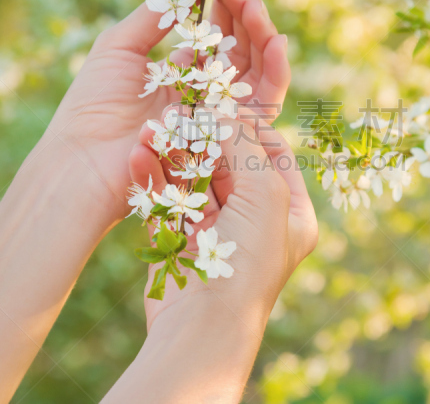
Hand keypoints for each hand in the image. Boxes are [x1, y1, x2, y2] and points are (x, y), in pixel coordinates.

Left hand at [44, 0, 289, 231]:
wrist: (87, 160)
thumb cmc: (92, 106)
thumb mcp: (118, 47)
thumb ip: (152, 17)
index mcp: (177, 76)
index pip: (211, 37)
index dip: (220, 7)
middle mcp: (202, 96)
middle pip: (238, 51)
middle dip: (243, 16)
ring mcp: (219, 116)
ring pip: (256, 71)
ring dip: (261, 36)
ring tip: (255, 6)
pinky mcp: (232, 137)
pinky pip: (265, 102)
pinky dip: (276, 70)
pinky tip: (278, 41)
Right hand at [129, 112, 317, 328]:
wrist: (202, 327)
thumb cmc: (247, 262)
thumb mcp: (264, 194)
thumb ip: (246, 147)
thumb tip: (226, 110)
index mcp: (290, 213)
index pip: (274, 155)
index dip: (251, 126)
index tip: (225, 101)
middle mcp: (258, 221)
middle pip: (232, 164)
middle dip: (207, 137)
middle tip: (183, 110)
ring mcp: (219, 232)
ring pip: (197, 179)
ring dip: (176, 153)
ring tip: (154, 126)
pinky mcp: (182, 241)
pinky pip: (169, 200)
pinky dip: (154, 177)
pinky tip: (139, 153)